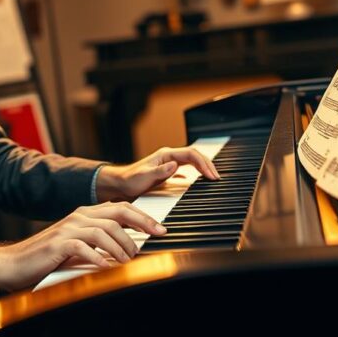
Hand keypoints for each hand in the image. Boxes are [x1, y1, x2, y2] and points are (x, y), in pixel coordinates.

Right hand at [0, 202, 165, 294]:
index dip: (143, 217)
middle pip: (118, 213)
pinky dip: (99, 258)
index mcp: (85, 214)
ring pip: (105, 231)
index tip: (160, 229)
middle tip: (157, 236)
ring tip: (128, 261)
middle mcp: (79, 216)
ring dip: (121, 247)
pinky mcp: (59, 243)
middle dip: (142, 224)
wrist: (13, 264)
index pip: (120, 208)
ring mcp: (68, 228)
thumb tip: (127, 248)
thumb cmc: (47, 259)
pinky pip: (85, 247)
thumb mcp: (78, 246)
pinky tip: (107, 268)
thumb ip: (98, 242)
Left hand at [95, 146, 220, 202]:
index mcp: (166, 155)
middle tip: (217, 178)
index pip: (191, 154)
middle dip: (208, 165)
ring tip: (213, 178)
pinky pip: (188, 168)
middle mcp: (169, 157)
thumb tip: (175, 166)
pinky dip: (197, 172)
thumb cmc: (130, 180)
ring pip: (193, 161)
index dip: (203, 164)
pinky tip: (201, 179)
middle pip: (195, 156)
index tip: (211, 176)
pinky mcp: (169, 172)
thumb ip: (159, 171)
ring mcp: (170, 164)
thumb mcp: (144, 176)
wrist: (120, 184)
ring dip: (204, 167)